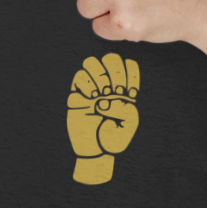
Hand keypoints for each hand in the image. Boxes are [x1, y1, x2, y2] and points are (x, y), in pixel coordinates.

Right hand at [66, 52, 140, 183]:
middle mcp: (108, 83)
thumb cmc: (113, 137)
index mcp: (124, 88)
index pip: (129, 66)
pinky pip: (79, 76)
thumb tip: (105, 99)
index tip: (129, 93)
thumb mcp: (129, 124)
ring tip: (101, 94)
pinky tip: (90, 99)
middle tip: (115, 91)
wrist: (94, 149)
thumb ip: (124, 108)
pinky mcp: (77, 93)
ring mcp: (91, 86)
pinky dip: (86, 85)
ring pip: (92, 62)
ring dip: (98, 76)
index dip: (130, 74)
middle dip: (114, 72)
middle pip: (111, 58)